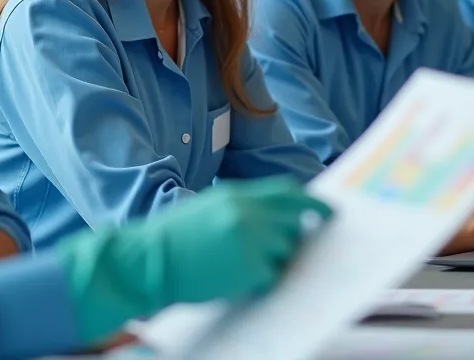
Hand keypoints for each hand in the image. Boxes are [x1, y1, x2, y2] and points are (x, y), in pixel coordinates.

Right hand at [54, 176, 331, 344]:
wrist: (145, 261)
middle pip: (294, 221)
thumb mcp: (207, 209)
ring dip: (272, 260)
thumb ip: (242, 209)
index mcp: (237, 194)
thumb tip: (278, 220)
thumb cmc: (171, 239)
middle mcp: (249, 212)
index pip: (287, 193)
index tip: (328, 211)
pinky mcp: (251, 268)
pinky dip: (258, 282)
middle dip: (296, 235)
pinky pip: (270, 277)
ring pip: (285, 251)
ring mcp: (252, 240)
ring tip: (238, 266)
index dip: (311, 202)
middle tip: (299, 247)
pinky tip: (232, 280)